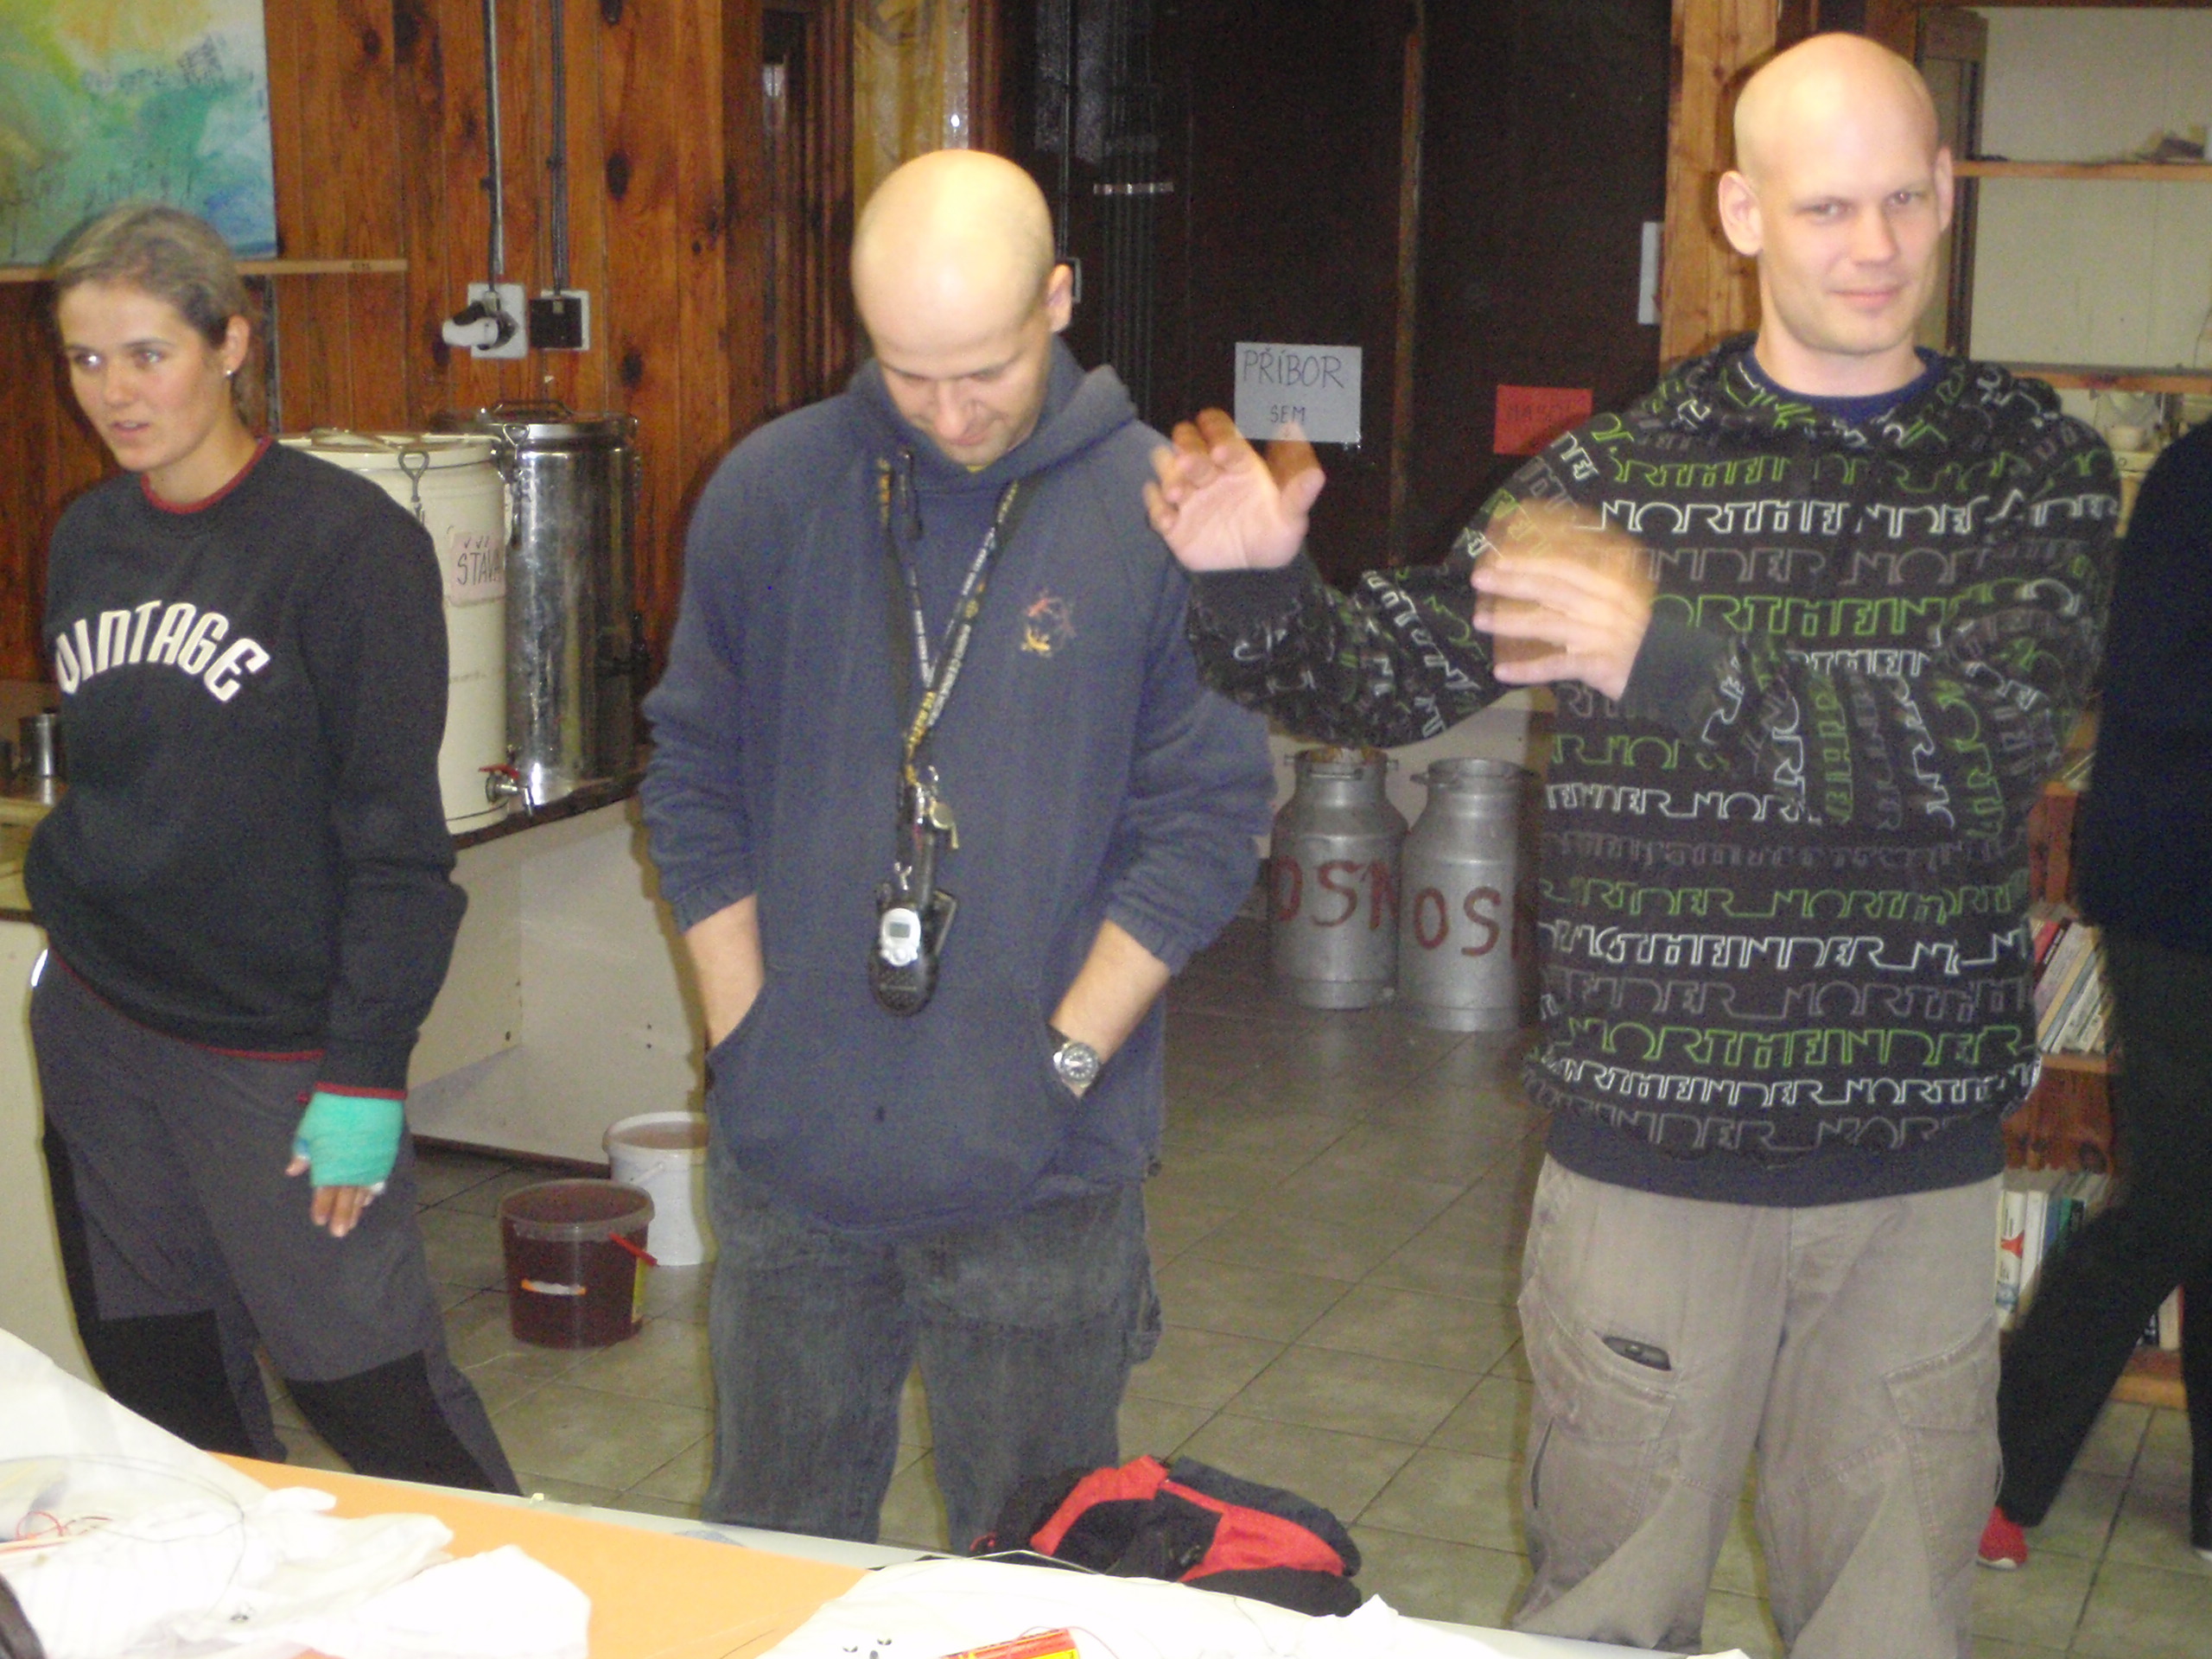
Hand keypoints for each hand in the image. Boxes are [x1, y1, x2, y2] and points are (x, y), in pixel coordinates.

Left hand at [288, 1090, 404, 1238]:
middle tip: (339, 1233)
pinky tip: (369, 1199)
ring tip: (353, 1222)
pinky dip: (372, 1190)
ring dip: (357, 1207)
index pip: (324, 1192)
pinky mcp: (384, 1153)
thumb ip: (303, 1152)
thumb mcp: (309, 1128)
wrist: (364, 1087)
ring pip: (363, 1191)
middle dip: (341, 1216)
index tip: (318, 1222)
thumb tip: (293, 1172)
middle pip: (345, 1197)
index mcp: (330, 1163)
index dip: (322, 1207)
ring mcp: (370, 1162)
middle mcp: (351, 1167)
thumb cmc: (331, 1107)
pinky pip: (377, 1179)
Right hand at [1143, 408, 1326, 571]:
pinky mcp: (1172, 521)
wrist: (1255, 570)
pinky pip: (1154, 508)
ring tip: (1178, 494)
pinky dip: (1156, 509)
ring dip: (1168, 475)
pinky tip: (1169, 520)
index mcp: (1236, 460)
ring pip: (1165, 467)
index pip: (1220, 429)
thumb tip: (1316, 473)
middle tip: (1192, 467)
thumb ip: (1299, 494)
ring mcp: (1187, 494)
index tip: (1222, 451)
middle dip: (1187, 450)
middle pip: (1186, 441)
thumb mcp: (1292, 515)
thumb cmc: (1274, 531)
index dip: (1217, 433)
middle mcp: (1208, 470)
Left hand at [1470, 502, 1653, 701]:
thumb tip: (1556, 563)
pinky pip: (1557, 666)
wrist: (1673, 665)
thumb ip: (1595, 580)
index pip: (1564, 565)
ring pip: (1548, 623)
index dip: (1531, 559)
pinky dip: (1528, 670)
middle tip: (1479, 578)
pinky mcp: (1599, 665)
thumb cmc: (1644, 630)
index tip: (1499, 555)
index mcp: (1611, 583)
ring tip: (1480, 620)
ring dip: (1510, 622)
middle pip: (1551, 588)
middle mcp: (1605, 604)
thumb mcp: (1625, 596)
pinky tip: (1501, 673)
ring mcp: (1602, 634)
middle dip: (1512, 580)